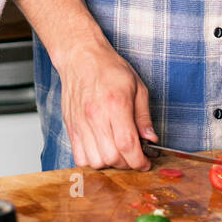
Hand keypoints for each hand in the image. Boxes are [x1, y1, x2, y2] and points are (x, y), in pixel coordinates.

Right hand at [58, 39, 157, 169]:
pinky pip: (79, 158)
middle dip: (127, 163)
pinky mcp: (71, 128)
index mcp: (116, 105)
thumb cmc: (109, 68)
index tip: (145, 162)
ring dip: (110, 164)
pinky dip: (92, 162)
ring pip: (95, 162)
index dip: (140, 161)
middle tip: (134, 156)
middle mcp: (96, 117)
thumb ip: (144, 116)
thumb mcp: (137, 86)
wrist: (80, 57)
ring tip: (117, 152)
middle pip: (112, 157)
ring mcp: (80, 124)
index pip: (128, 145)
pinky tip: (101, 151)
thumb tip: (151, 139)